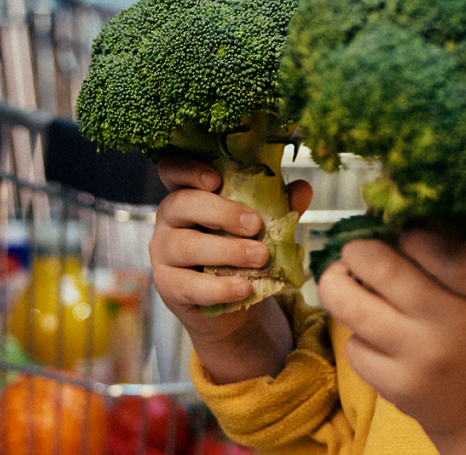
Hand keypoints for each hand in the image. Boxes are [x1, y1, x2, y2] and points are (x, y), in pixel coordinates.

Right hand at [152, 155, 313, 383]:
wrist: (233, 298)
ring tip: (261, 257)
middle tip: (256, 225)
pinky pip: (189, 285)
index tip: (215, 178)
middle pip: (181, 204)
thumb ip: (278, 205)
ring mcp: (163, 251)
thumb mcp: (261, 224)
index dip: (187, 169)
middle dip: (221, 212)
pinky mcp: (168, 284)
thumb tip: (302, 188)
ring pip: (186, 245)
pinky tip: (244, 287)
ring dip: (227, 251)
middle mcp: (169, 217)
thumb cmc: (241, 247)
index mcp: (189, 192)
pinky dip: (219, 287)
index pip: (172, 169)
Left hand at [319, 232, 465, 454]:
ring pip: (350, 305)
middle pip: (381, 267)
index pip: (437, 246)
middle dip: (356, 250)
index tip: (401, 234)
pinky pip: (353, 346)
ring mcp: (420, 358)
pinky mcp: (396, 387)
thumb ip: (445, 257)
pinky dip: (356, 336)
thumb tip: (384, 217)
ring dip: (336, 284)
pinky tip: (374, 338)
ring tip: (341, 280)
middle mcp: (451, 324)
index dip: (408, 233)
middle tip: (355, 252)